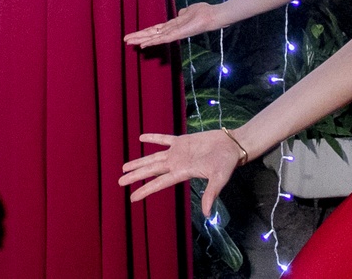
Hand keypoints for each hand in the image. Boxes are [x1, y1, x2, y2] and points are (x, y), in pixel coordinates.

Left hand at [119, 130, 241, 217]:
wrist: (232, 146)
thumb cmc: (226, 163)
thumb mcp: (219, 179)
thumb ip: (212, 194)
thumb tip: (207, 214)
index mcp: (182, 173)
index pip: (159, 183)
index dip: (145, 189)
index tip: (131, 197)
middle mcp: (177, 164)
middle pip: (151, 170)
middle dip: (136, 175)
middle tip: (120, 181)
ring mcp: (178, 152)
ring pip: (154, 157)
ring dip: (140, 161)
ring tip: (125, 166)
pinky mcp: (183, 141)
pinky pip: (164, 139)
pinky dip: (153, 138)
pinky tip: (141, 138)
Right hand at [124, 1, 223, 48]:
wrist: (212, 16)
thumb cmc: (203, 12)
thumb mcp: (190, 11)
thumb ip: (183, 14)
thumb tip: (180, 13)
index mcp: (173, 25)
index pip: (156, 29)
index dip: (145, 32)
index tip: (134, 35)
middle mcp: (172, 31)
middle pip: (152, 34)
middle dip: (139, 37)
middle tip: (126, 41)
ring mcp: (174, 33)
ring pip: (154, 38)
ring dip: (142, 40)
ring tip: (130, 42)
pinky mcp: (178, 34)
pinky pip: (163, 39)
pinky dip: (153, 42)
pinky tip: (144, 44)